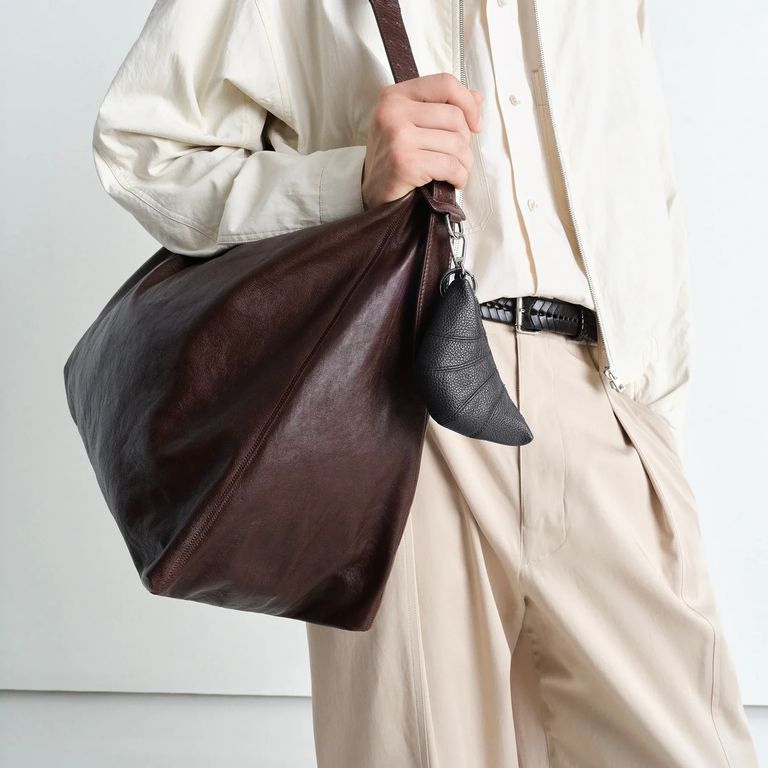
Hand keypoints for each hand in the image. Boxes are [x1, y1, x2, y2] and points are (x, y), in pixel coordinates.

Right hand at [361, 72, 482, 209]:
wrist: (372, 193)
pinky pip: (450, 166)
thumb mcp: (412, 125)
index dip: (467, 102)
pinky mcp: (405, 163)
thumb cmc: (395, 158)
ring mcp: (397, 137)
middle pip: (455, 116)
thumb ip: (442, 107)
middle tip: (456, 156)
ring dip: (464, 162)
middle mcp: (393, 111)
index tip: (475, 123)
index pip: (444, 83)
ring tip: (455, 170)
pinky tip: (454, 181)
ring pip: (456, 143)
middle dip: (465, 141)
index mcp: (394, 95)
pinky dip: (459, 177)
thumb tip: (477, 97)